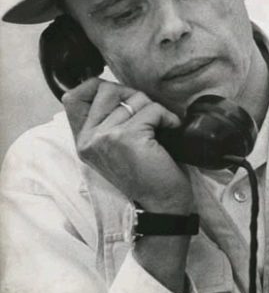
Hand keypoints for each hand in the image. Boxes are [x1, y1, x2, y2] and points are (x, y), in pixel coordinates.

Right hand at [63, 78, 192, 212]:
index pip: (73, 96)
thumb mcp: (113, 147)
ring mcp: (105, 137)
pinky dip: (167, 117)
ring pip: (134, 98)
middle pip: (107, 88)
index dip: (97, 87)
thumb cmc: (144, 172)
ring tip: (158, 130)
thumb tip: (112, 87)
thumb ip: (105, 121)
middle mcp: (88, 138)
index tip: (121, 100)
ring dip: (153, 109)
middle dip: (132, 96)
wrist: (161, 204)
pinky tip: (170, 130)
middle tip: (146, 117)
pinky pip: (152, 109)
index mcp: (82, 140)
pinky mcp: (127, 137)